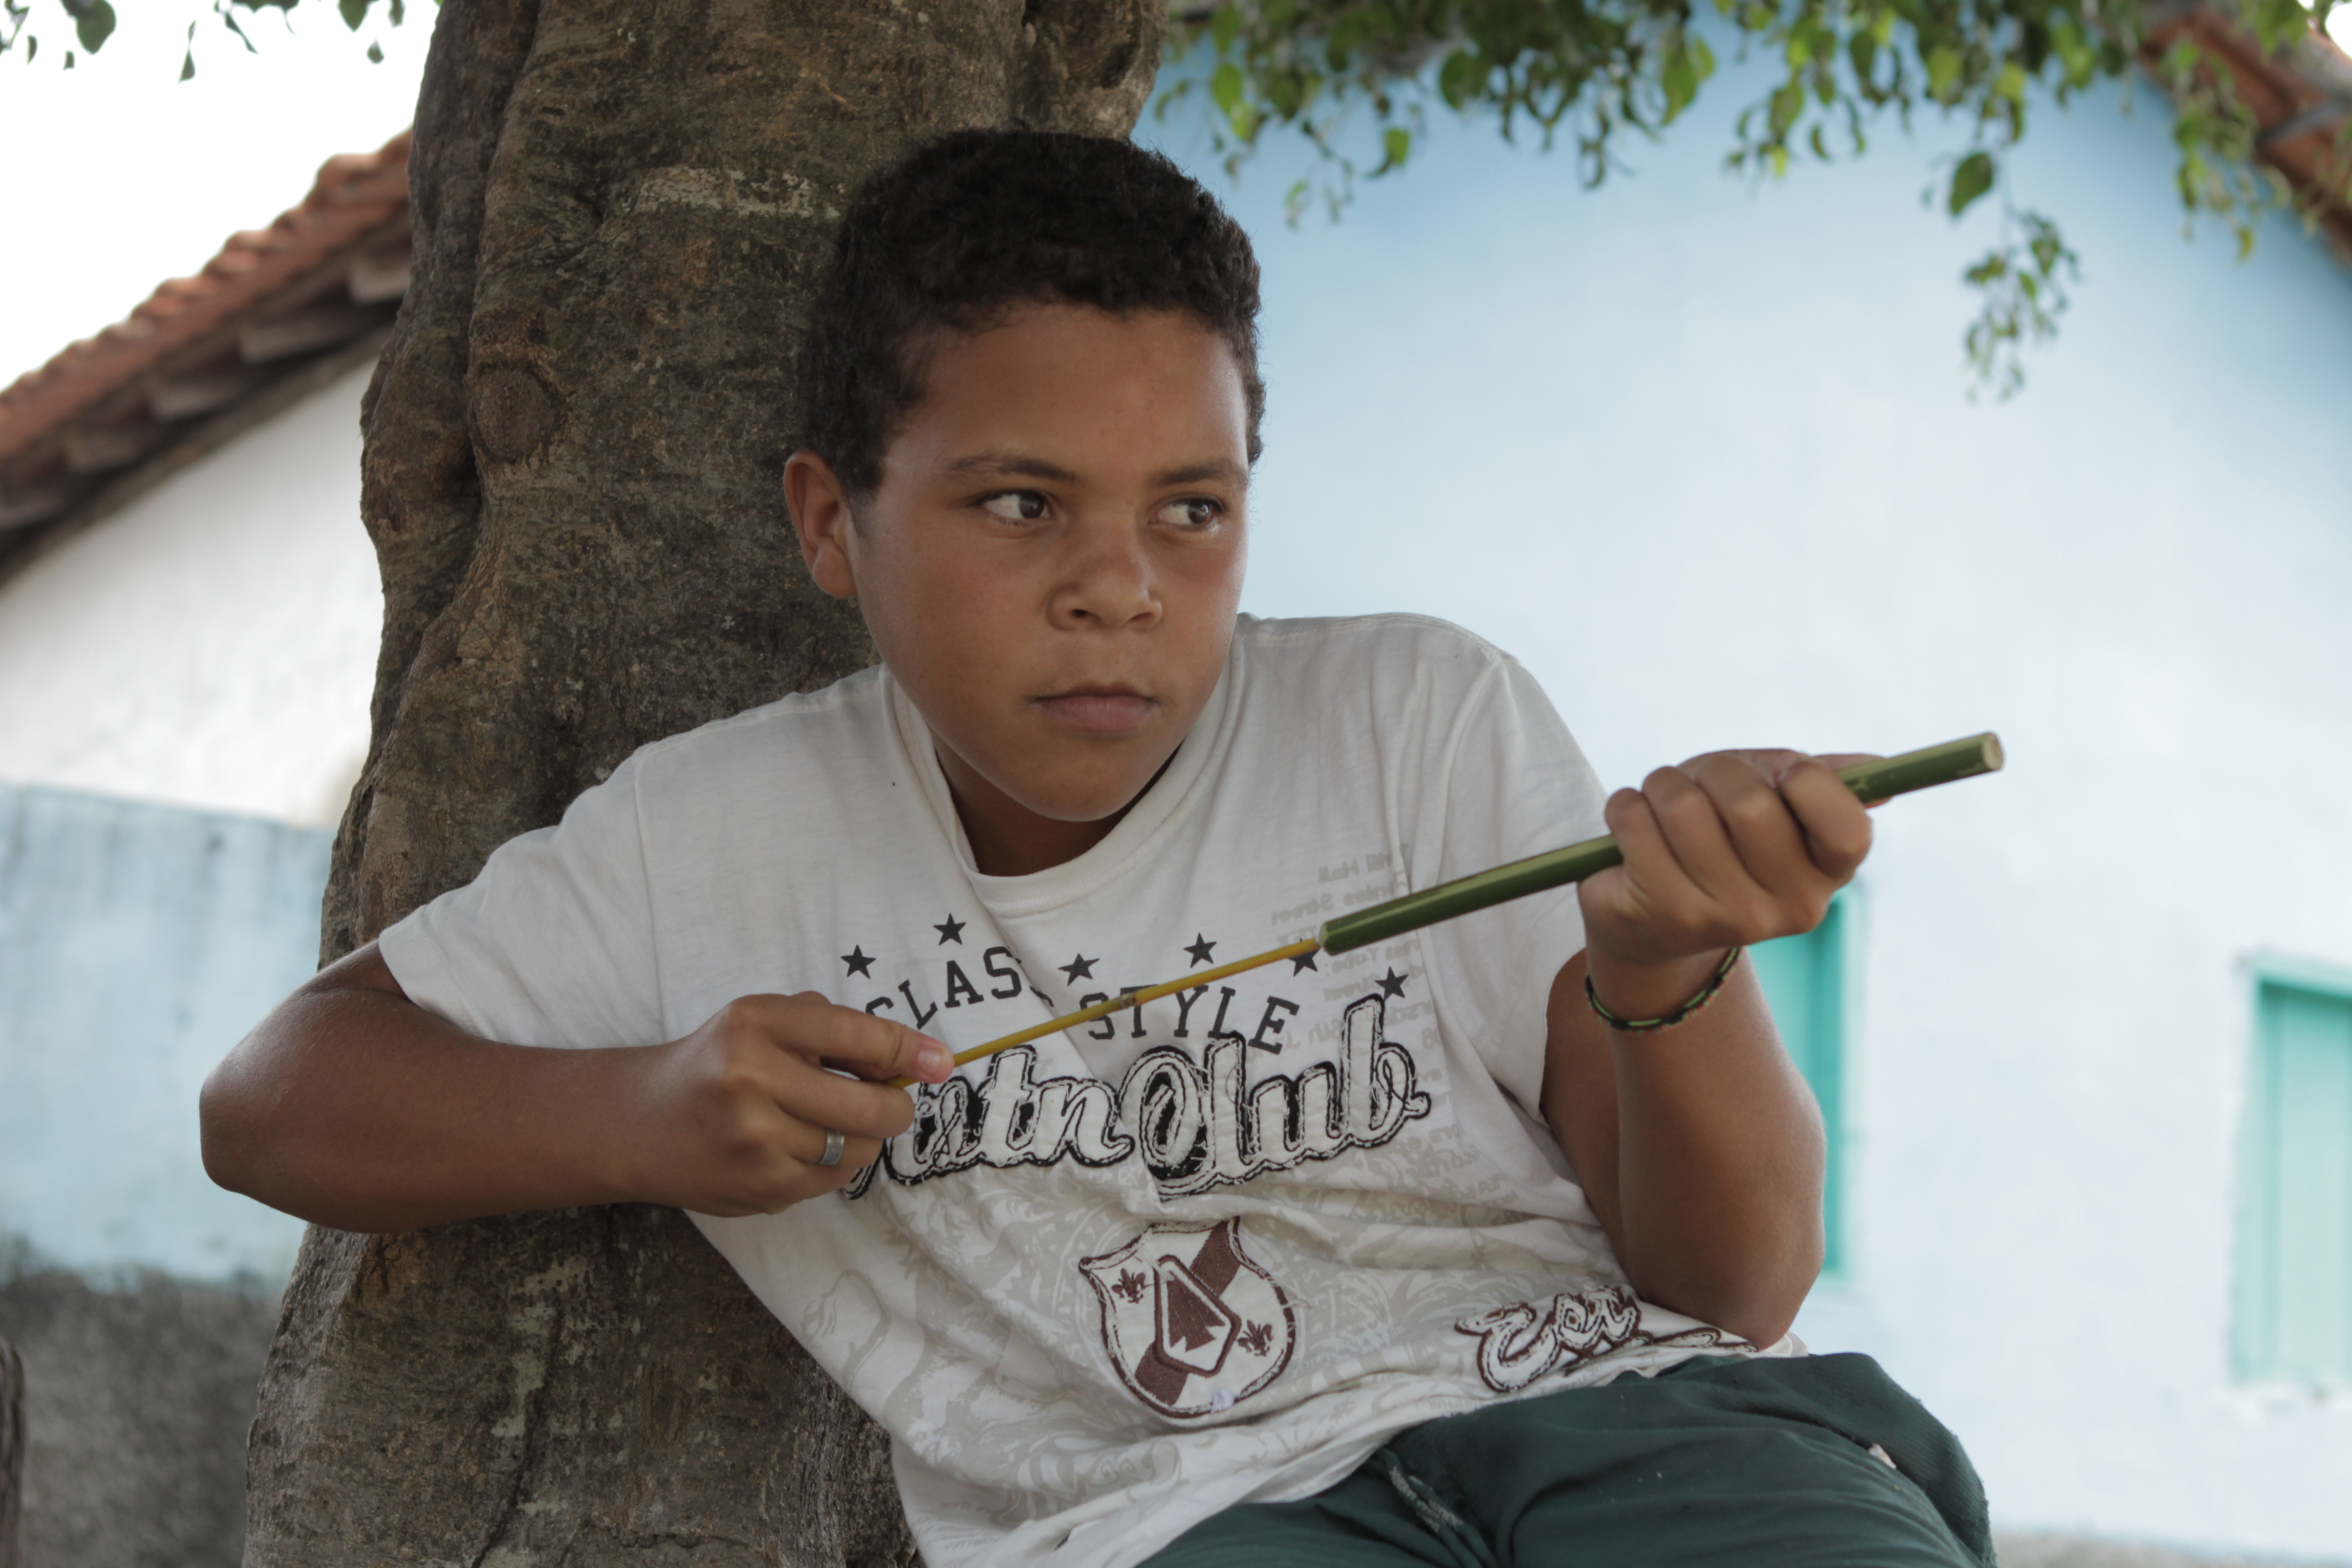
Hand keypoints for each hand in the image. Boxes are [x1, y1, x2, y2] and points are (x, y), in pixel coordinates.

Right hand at [617, 993, 952, 1216]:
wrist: (642, 1123)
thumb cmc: (720, 1061)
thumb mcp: (767, 1022)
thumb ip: (834, 1029)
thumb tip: (910, 1062)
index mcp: (755, 1025)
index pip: (853, 1034)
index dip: (906, 1049)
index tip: (941, 1062)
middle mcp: (751, 1081)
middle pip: (868, 1108)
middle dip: (895, 1107)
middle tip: (891, 1102)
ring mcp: (753, 1143)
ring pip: (856, 1150)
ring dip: (860, 1137)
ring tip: (829, 1121)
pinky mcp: (757, 1189)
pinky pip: (831, 1180)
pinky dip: (832, 1163)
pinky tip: (800, 1146)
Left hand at [1577, 750, 1873, 1007]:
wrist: (1652, 922)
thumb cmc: (1722, 840)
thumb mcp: (1773, 799)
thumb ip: (1820, 779)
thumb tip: (1875, 766)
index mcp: (1829, 873)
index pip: (1848, 828)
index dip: (1808, 782)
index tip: (1781, 773)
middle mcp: (1790, 907)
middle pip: (1750, 804)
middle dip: (1714, 772)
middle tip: (1701, 787)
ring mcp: (1726, 919)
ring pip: (1683, 807)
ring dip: (1663, 786)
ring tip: (1663, 808)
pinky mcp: (1664, 914)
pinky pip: (1634, 820)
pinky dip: (1626, 806)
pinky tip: (1634, 830)